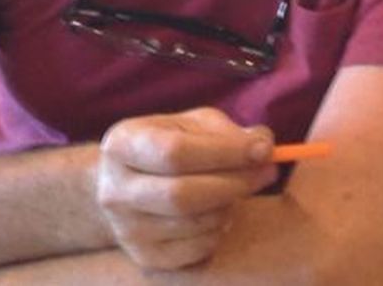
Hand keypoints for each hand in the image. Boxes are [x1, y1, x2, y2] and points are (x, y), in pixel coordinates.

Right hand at [95, 107, 277, 269]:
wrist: (129, 183)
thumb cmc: (171, 145)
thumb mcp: (196, 125)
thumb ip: (231, 133)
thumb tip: (263, 147)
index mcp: (123, 144)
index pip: (175, 153)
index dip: (225, 153)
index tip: (263, 151)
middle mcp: (115, 190)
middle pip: (182, 195)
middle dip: (235, 184)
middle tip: (267, 173)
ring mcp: (126, 229)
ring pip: (192, 225)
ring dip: (229, 207)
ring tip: (237, 190)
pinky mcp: (144, 258)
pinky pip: (196, 252)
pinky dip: (219, 233)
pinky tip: (220, 213)